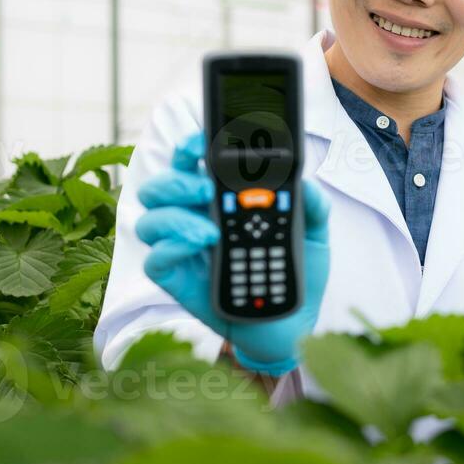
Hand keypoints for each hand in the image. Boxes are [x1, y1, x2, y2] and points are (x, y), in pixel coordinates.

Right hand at [135, 130, 330, 375]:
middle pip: (163, 185)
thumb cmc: (296, 272)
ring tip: (212, 229)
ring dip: (175, 215)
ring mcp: (183, 249)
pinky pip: (155, 259)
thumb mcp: (313, 235)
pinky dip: (172, 248)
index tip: (202, 140)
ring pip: (150, 218)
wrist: (292, 323)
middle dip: (178, 177)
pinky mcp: (177, 280)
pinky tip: (203, 245)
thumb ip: (312, 205)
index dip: (191, 147)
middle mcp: (196, 217)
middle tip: (208, 187)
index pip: (195, 163)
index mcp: (223, 199)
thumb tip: (303, 181)